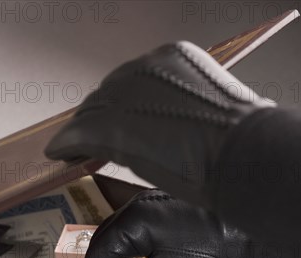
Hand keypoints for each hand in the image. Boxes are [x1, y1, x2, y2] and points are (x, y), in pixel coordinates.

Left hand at [45, 41, 272, 208]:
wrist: (241, 154)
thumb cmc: (241, 143)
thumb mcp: (214, 113)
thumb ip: (186, 112)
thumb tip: (176, 131)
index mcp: (176, 58)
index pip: (135, 82)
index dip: (121, 105)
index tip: (115, 122)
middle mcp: (148, 65)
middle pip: (109, 93)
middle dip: (99, 117)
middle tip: (87, 139)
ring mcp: (128, 91)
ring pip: (92, 111)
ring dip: (82, 131)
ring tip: (71, 148)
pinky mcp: (111, 122)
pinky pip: (80, 132)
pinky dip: (67, 144)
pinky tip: (59, 153)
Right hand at [83, 189, 292, 257]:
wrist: (253, 227)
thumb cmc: (211, 250)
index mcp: (133, 219)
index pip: (98, 253)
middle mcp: (137, 205)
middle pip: (105, 242)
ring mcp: (151, 204)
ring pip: (119, 236)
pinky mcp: (165, 208)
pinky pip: (136, 232)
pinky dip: (130, 254)